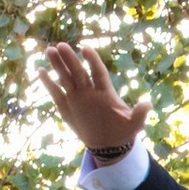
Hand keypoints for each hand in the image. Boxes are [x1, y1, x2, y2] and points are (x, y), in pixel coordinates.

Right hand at [40, 39, 147, 159]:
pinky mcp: (67, 108)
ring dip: (58, 65)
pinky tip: (40, 71)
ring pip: (66, 78)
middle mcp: (89, 91)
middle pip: (78, 72)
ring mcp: (77, 98)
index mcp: (105, 92)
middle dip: (70, 60)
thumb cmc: (122, 131)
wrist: (108, 144)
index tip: (86, 48)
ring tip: (50, 50)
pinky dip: (49, 84)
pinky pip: (56, 94)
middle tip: (60, 45)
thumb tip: (148, 104)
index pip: (98, 73)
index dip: (93, 61)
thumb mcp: (133, 125)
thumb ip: (139, 114)